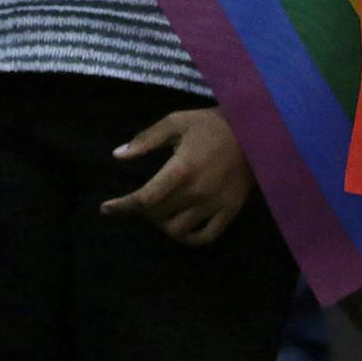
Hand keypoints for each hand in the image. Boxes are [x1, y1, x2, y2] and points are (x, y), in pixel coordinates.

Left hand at [99, 107, 253, 245]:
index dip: (122, 206)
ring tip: (157, 212)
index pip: (145, 198)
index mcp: (181, 169)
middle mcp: (197, 192)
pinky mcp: (230, 211)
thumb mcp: (175, 122)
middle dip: (140, 212)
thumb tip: (117, 156)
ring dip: (161, 225)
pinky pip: (206, 236)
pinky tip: (179, 228)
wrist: (255, 133)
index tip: (106, 209)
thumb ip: (145, 140)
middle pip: (158, 215)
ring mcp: (215, 205)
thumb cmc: (210, 125)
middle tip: (136, 203)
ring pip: (178, 231)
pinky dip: (188, 238)